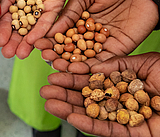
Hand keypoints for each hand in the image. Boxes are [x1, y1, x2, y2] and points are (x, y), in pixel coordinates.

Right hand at [0, 0, 74, 57]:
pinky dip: (40, 32)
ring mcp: (40, 12)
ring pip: (32, 30)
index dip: (3, 32)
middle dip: (14, 42)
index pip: (7, 21)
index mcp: (14, 5)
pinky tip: (33, 41)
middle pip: (19, 30)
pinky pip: (47, 23)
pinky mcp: (54, 10)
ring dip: (26, 43)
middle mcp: (26, 12)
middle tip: (7, 54)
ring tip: (19, 54)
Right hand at [35, 0, 158, 72]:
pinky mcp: (117, 50)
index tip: (38, 44)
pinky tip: (78, 69)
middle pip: (69, 49)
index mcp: (77, 21)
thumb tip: (50, 31)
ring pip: (83, 58)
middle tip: (47, 58)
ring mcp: (101, 43)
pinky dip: (91, 67)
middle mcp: (87, 34)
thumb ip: (69, 12)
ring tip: (59, 66)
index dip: (48, 40)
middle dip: (57, 55)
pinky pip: (103, 62)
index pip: (60, 34)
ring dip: (70, 64)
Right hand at [40, 53, 159, 136]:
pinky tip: (70, 116)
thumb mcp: (147, 63)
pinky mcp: (132, 135)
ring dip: (68, 109)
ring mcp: (125, 118)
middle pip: (88, 97)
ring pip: (92, 114)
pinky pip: (107, 130)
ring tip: (48, 102)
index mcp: (123, 83)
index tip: (54, 73)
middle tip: (44, 89)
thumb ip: (118, 64)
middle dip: (65, 93)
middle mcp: (121, 100)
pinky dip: (88, 124)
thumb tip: (92, 65)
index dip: (73, 77)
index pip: (93, 80)